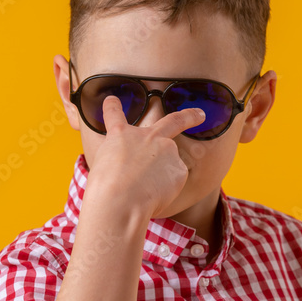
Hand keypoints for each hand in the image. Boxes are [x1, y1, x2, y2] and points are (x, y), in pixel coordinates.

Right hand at [86, 95, 204, 218]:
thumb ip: (120, 160)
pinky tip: (154, 196)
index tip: (112, 100)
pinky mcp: (179, 168)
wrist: (119, 200)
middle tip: (200, 114)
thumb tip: (133, 170)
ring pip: (170, 163)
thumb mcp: (102, 166)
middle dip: (190, 116)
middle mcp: (147, 136)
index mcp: (120, 135)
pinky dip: (167, 190)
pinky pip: (174, 181)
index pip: (114, 115)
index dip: (112, 106)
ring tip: (146, 191)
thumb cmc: (105, 188)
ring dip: (163, 175)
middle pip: (173, 121)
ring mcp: (166, 150)